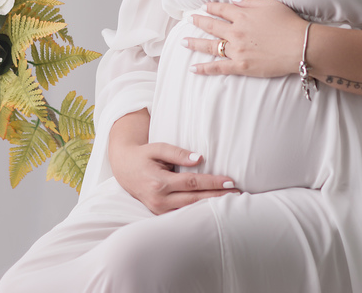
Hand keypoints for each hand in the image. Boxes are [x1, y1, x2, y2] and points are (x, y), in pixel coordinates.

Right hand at [108, 110, 237, 214]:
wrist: (124, 168)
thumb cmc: (143, 156)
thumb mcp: (157, 148)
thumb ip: (178, 153)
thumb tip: (200, 158)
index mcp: (159, 183)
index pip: (192, 183)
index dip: (213, 182)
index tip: (230, 181)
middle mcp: (159, 200)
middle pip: (195, 200)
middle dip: (217, 197)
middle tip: (238, 194)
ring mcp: (159, 210)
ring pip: (190, 210)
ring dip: (211, 206)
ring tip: (231, 202)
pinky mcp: (160, 214)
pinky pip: (183, 213)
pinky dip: (198, 211)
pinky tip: (213, 207)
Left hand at [186, 0, 306, 77]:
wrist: (299, 46)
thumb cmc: (288, 23)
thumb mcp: (269, 4)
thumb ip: (249, 2)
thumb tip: (233, 1)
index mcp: (242, 15)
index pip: (221, 9)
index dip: (211, 7)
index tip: (203, 6)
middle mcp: (236, 31)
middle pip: (211, 26)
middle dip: (198, 21)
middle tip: (188, 19)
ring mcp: (237, 50)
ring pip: (210, 46)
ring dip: (195, 43)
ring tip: (183, 42)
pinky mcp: (241, 66)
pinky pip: (219, 68)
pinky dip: (205, 68)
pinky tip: (193, 69)